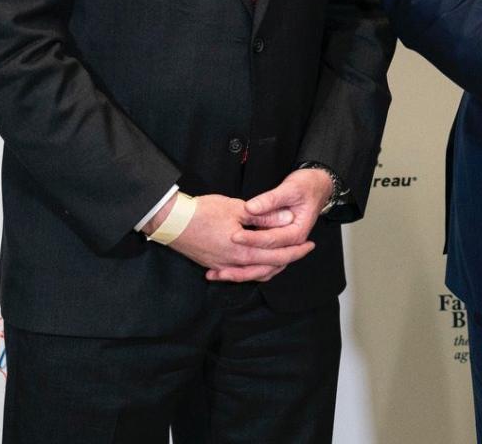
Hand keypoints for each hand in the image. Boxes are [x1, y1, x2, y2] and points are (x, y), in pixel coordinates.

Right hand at [142, 193, 315, 282]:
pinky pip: (238, 272)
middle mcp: (234, 263)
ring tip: (283, 259)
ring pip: (253, 273)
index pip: (278, 255)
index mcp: (244, 251)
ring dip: (270, 267)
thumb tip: (287, 220)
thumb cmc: (203, 212)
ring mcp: (222, 266)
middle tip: (304, 250)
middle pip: (269, 267)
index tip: (310, 244)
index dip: (296, 250)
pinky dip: (250, 270)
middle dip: (289, 259)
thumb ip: (264, 217)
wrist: (171, 222)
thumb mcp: (238, 209)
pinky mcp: (212, 264)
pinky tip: (255, 266)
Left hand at [217, 168, 336, 280]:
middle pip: (266, 263)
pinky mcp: (276, 245)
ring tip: (218, 274)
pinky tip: (225, 269)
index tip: (233, 236)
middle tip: (219, 268)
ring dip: (240, 274)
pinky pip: (261, 263)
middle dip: (241, 268)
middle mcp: (291, 244)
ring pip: (262, 268)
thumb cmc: (306, 186)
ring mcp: (283, 246)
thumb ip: (270, 200)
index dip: (251, 239)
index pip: (271, 240)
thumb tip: (250, 208)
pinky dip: (245, 268)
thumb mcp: (290, 188)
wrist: (317, 186)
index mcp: (297, 232)